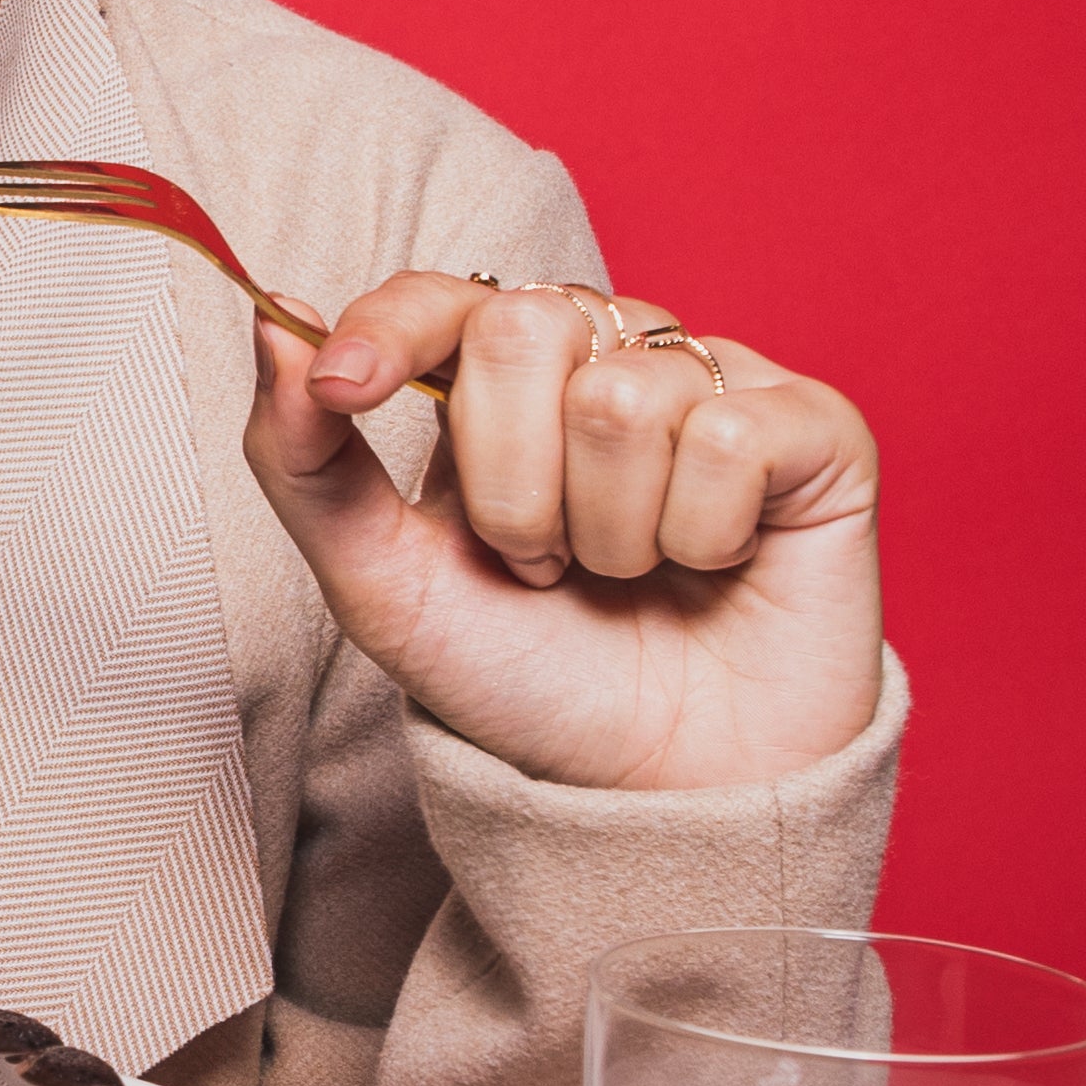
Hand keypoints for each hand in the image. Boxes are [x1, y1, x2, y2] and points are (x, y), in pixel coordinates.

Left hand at [242, 277, 882, 792]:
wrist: (655, 787)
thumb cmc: (526, 681)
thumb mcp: (383, 589)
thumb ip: (308, 463)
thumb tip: (274, 326)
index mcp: (497, 384)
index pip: (440, 298)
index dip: (390, 326)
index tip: (346, 387)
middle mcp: (607, 359)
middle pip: (523, 333)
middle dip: (509, 485)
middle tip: (543, 563)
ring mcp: (713, 385)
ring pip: (624, 397)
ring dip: (605, 529)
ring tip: (626, 575)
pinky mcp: (812, 428)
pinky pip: (728, 438)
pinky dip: (698, 535)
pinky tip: (711, 564)